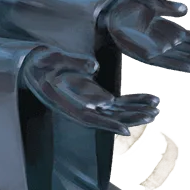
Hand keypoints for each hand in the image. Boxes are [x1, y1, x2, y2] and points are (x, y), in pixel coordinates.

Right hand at [20, 50, 158, 136]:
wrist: (34, 67)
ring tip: (155, 107)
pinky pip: (117, 104)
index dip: (107, 125)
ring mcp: (89, 104)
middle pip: (107, 117)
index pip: (88, 118)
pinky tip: (149, 99)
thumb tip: (95, 67)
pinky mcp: (96, 98)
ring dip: (135, 110)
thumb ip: (72, 62)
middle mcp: (79, 107)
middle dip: (130, 116)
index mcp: (66, 102)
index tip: (125, 130)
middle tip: (151, 113)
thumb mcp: (51, 58)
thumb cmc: (42, 62)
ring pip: (115, 112)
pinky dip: (133, 102)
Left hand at [102, 0, 189, 71]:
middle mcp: (163, 40)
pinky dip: (180, 63)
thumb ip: (167, 7)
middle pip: (188, 49)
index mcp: (166, 28)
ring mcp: (155, 47)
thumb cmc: (126, 5)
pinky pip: (166, 61)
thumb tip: (185, 9)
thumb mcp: (150, 3)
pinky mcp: (144, 53)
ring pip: (180, 57)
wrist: (107, 10)